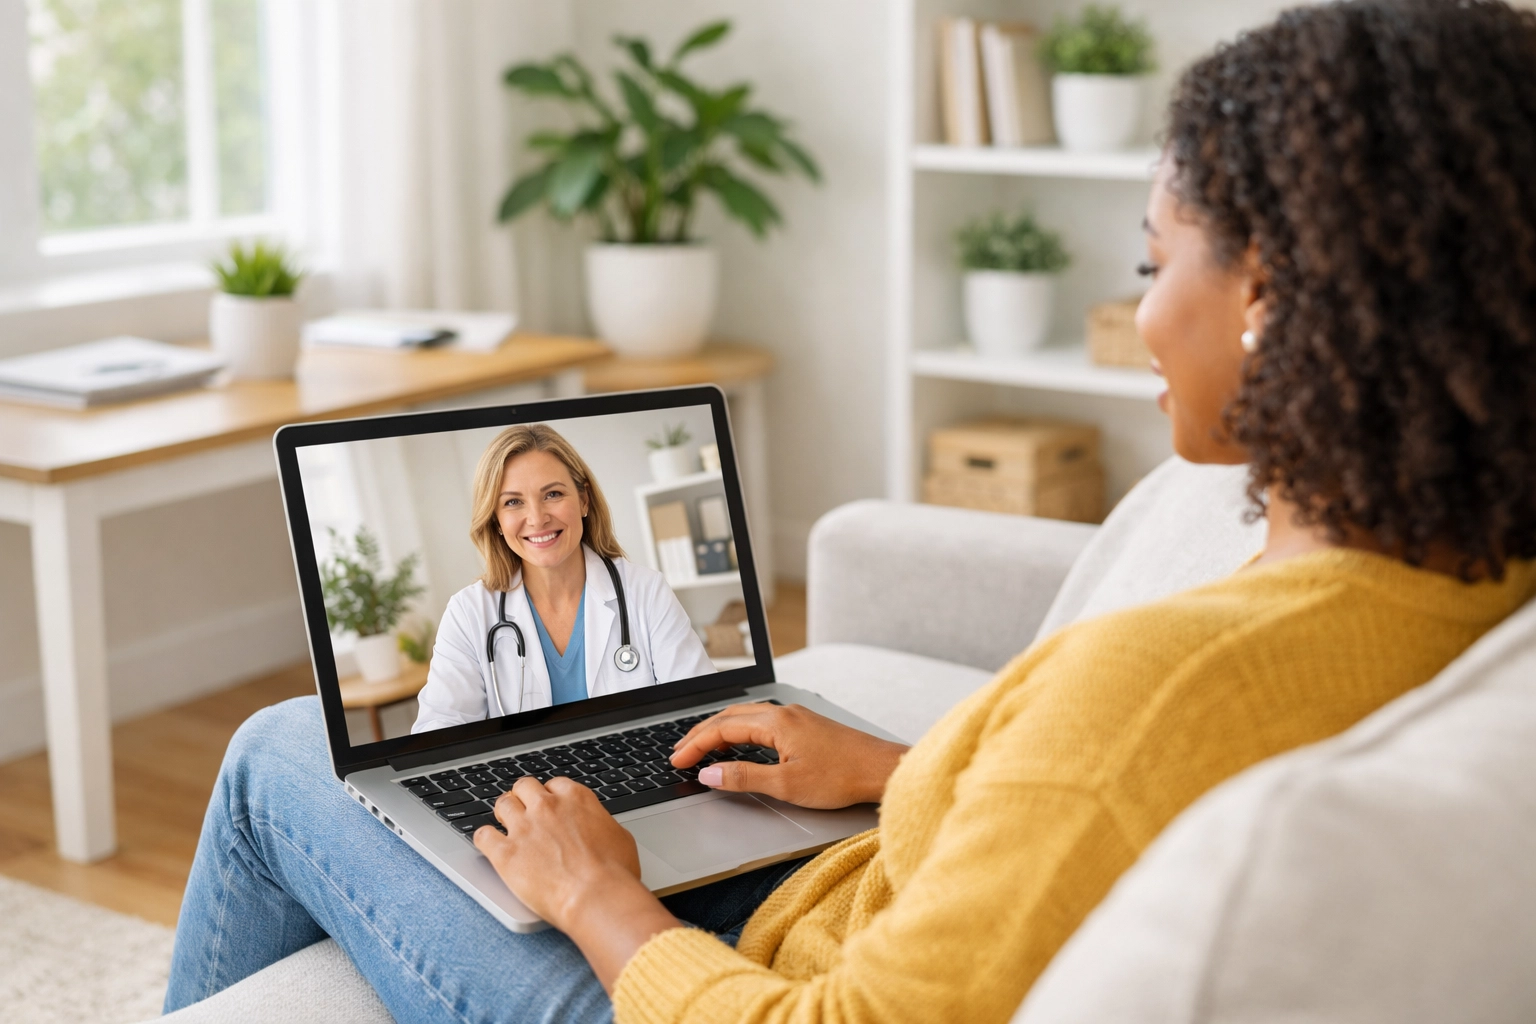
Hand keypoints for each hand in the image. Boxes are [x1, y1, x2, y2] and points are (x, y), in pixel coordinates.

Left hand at [474, 778, 680, 990]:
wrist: (597, 897)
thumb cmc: (615, 873)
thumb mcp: (620, 837)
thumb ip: (600, 824)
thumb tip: (597, 829)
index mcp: (576, 799)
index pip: (554, 785)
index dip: (550, 796)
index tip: (549, 806)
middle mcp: (547, 807)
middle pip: (524, 787)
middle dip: (523, 797)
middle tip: (523, 811)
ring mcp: (524, 828)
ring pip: (502, 805)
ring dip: (503, 813)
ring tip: (503, 825)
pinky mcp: (505, 854)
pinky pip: (483, 836)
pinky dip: (484, 839)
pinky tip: (488, 844)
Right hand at [670, 703, 908, 807]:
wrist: (881, 768)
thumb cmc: (842, 777)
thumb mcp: (787, 784)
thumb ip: (744, 777)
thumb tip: (709, 775)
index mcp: (775, 722)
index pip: (721, 729)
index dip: (695, 746)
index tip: (677, 761)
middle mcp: (783, 712)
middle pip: (729, 717)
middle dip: (700, 734)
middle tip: (679, 752)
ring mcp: (795, 716)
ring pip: (745, 716)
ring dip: (719, 730)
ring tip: (701, 747)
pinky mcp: (804, 725)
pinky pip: (761, 721)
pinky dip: (739, 730)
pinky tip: (739, 743)